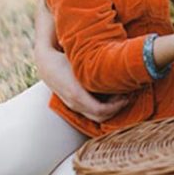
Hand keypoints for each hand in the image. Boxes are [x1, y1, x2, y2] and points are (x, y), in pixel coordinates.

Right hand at [34, 0, 130, 122]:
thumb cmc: (67, 57)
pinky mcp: (73, 103)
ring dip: (110, 107)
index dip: (117, 106)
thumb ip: (97, 62)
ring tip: (120, 93)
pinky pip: (91, 111)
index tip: (127, 94)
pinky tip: (110, 93)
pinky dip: (103, 106)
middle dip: (117, 108)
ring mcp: (73, 105)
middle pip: (101, 117)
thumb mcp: (83, 60)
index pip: (102, 111)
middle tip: (127, 95)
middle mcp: (75, 103)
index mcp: (78, 95)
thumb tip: (117, 57)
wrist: (46, 62)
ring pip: (96, 116)